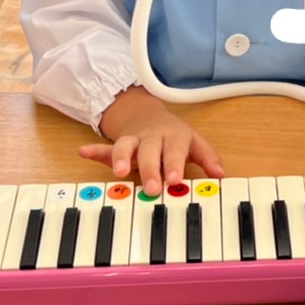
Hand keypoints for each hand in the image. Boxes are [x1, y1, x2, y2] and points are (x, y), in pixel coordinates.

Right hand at [84, 87, 224, 195]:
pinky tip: (84, 152)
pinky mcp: (118, 146)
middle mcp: (152, 139)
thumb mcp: (195, 143)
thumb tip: (221, 175)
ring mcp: (134, 141)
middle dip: (149, 169)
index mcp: (173, 138)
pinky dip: (94, 150)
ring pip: (126, 147)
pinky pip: (105, 147)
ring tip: (119, 172)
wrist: (148, 116)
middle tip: (151, 188)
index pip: (174, 151)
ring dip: (120, 157)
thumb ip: (208, 158)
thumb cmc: (174, 137)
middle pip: (149, 152)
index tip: (174, 180)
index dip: (174, 165)